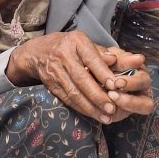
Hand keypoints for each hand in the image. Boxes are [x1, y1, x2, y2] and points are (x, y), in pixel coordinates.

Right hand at [6, 32, 152, 123]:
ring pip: (74, 92)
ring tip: (106, 116)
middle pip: (82, 79)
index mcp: (76, 41)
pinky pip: (67, 99)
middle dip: (98, 96)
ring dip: (90, 107)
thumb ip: (104, 54)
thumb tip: (120, 61)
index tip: (116, 86)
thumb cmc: (70, 46)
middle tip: (113, 108)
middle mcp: (63, 55)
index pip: (92, 59)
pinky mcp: (50, 84)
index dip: (103, 74)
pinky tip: (92, 114)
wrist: (38, 52)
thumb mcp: (86, 43)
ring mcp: (55, 70)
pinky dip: (80, 108)